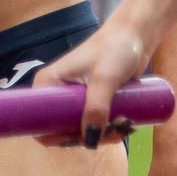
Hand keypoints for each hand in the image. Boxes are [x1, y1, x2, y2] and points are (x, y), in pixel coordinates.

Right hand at [32, 17, 149, 147]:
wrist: (137, 35)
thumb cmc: (116, 49)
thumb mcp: (105, 79)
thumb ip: (96, 108)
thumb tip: (90, 140)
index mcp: (47, 84)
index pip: (39, 122)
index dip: (57, 137)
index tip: (84, 138)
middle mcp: (57, 93)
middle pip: (63, 129)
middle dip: (88, 136)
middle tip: (115, 130)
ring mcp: (75, 98)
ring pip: (82, 128)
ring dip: (103, 133)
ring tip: (126, 123)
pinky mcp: (93, 100)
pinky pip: (95, 122)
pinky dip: (108, 128)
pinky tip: (125, 123)